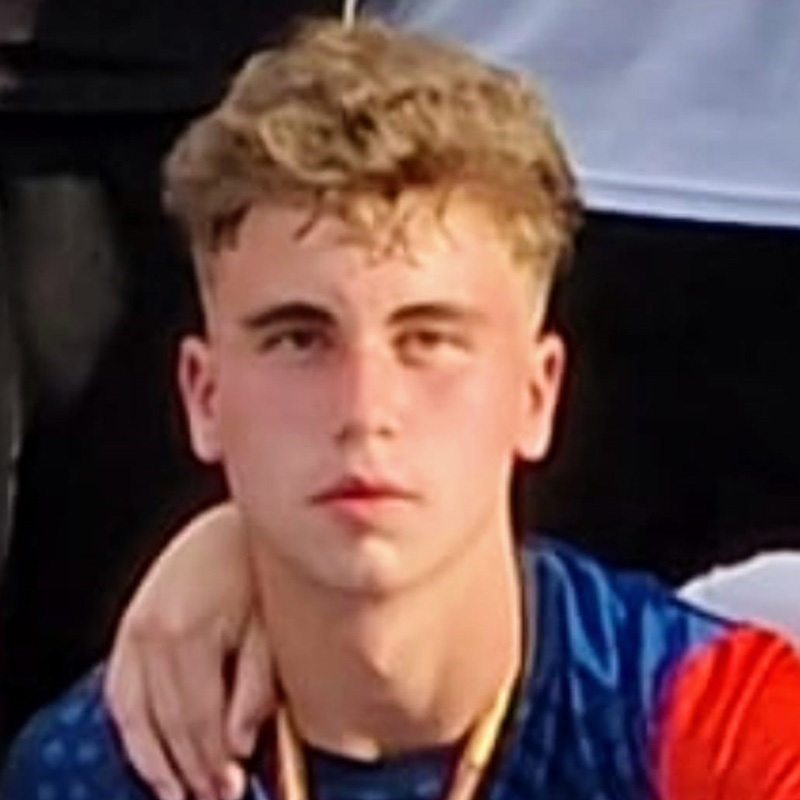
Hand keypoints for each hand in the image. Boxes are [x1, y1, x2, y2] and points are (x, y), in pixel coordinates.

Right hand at [105, 503, 275, 799]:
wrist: (233, 525)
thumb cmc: (259, 566)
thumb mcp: (271, 622)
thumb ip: (256, 685)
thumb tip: (240, 740)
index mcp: (191, 633)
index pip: (198, 722)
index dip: (215, 764)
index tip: (231, 787)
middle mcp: (155, 633)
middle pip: (169, 725)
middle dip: (192, 769)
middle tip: (214, 796)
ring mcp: (136, 630)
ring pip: (137, 718)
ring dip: (158, 761)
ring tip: (180, 791)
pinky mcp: (130, 627)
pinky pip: (120, 694)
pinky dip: (133, 731)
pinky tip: (149, 753)